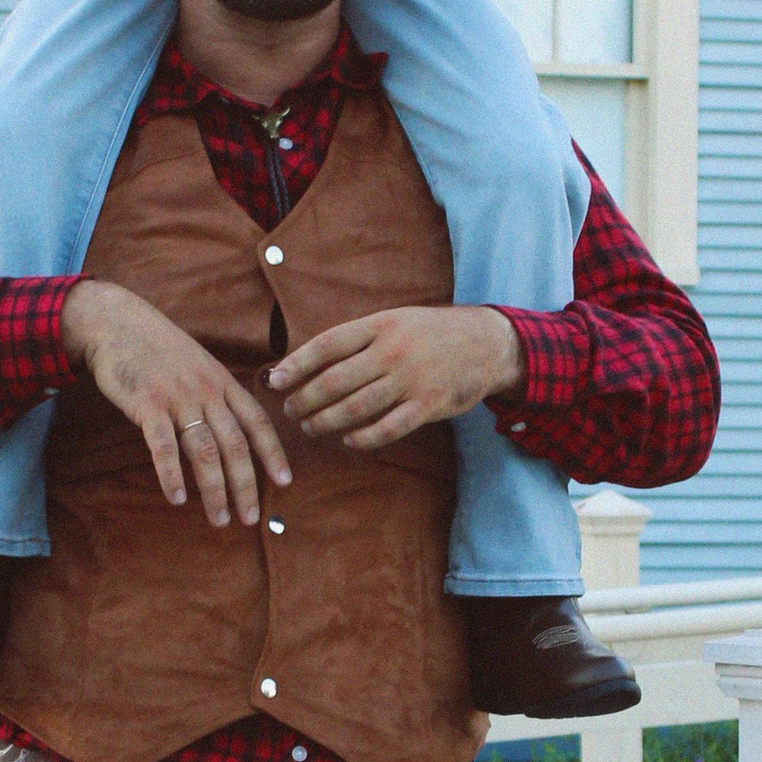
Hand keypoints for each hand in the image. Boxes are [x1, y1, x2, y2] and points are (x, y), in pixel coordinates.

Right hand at [62, 280, 292, 523]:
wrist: (116, 323)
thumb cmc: (157, 349)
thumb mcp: (198, 365)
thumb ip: (215, 395)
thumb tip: (229, 430)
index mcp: (222, 382)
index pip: (257, 422)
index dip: (273, 453)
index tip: (284, 483)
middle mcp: (207, 391)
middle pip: (236, 445)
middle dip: (246, 485)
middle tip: (251, 518)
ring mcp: (178, 398)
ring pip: (205, 452)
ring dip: (215, 490)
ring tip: (220, 518)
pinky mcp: (147, 404)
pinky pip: (164, 446)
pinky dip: (172, 475)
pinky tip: (178, 499)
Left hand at [269, 306, 521, 452]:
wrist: (487, 344)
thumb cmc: (430, 334)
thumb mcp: (395, 320)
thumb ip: (358, 338)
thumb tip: (307, 360)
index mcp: (380, 324)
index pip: (327, 345)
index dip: (296, 364)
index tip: (275, 381)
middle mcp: (393, 351)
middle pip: (334, 381)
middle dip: (305, 400)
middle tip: (291, 410)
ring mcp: (411, 380)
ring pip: (355, 408)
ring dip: (325, 422)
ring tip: (310, 427)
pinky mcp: (428, 406)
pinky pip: (387, 429)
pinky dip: (363, 438)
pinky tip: (348, 440)